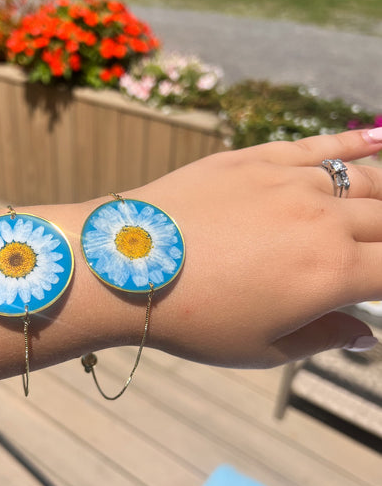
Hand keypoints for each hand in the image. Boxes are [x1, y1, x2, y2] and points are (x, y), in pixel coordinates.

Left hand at [138, 128, 381, 366]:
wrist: (128, 266)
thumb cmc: (193, 319)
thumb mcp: (262, 348)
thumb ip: (322, 338)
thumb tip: (363, 335)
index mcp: (332, 274)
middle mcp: (323, 221)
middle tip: (379, 253)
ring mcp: (291, 182)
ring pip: (362, 180)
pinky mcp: (257, 159)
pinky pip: (317, 146)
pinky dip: (354, 142)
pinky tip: (377, 137)